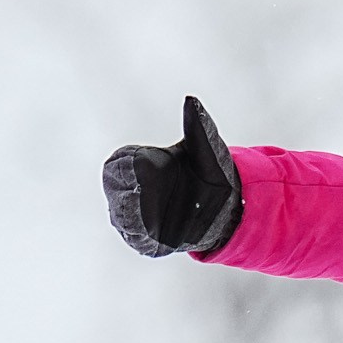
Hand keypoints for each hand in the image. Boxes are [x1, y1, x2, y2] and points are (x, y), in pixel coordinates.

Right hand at [104, 95, 242, 255]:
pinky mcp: (148, 240)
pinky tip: (151, 235)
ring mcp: (137, 217)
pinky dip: (143, 238)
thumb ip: (197, 127)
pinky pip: (139, 240)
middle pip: (117, 190)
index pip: (121, 161)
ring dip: (132, 216)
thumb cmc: (208, 172)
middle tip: (137, 186)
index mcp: (142, 163)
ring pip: (124, 217)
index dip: (127, 161)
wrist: (226, 208)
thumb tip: (191, 101)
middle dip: (125, 189)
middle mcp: (133, 190)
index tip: (137, 160)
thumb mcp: (206, 150)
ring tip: (143, 214)